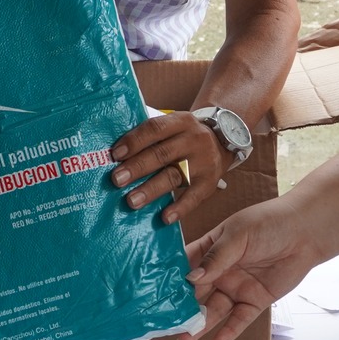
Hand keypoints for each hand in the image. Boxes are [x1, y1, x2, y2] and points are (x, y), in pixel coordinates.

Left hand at [111, 112, 227, 223]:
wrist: (223, 140)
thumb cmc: (185, 136)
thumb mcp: (173, 126)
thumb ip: (151, 137)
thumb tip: (117, 155)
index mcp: (181, 121)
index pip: (155, 128)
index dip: (134, 141)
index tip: (115, 155)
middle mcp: (193, 140)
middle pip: (162, 154)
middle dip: (137, 167)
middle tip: (116, 180)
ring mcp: (203, 162)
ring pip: (174, 176)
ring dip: (151, 189)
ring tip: (132, 201)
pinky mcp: (209, 183)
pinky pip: (193, 197)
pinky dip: (179, 208)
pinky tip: (164, 218)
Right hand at [179, 199, 325, 339]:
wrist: (305, 232)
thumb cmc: (269, 223)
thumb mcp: (238, 235)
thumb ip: (216, 258)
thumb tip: (191, 278)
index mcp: (211, 249)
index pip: (185, 266)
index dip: (171, 279)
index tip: (153, 293)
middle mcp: (221, 271)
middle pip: (196, 292)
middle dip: (181, 307)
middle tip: (165, 323)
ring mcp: (237, 287)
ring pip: (214, 310)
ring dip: (199, 324)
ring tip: (183, 337)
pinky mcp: (255, 300)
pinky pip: (239, 319)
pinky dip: (228, 331)